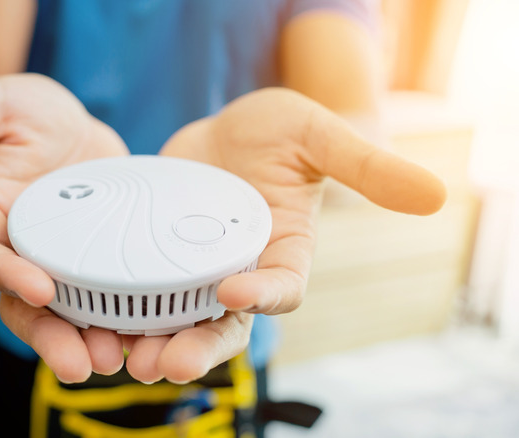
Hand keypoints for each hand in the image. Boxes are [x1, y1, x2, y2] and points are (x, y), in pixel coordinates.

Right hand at [0, 74, 129, 381]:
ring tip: (116, 359)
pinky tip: (149, 335)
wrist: (68, 124)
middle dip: (49, 337)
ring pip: (67, 313)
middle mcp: (22, 249)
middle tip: (79, 365)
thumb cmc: (24, 112)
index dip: (7, 277)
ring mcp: (62, 258)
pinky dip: (124, 317)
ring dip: (88, 340)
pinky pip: (106, 295)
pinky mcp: (98, 258)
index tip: (40, 289)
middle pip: (25, 305)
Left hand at [125, 88, 445, 383]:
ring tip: (123, 357)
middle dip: (197, 348)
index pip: (281, 287)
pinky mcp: (153, 260)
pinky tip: (91, 320)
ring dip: (151, 343)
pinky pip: (137, 293)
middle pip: (223, 326)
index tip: (237, 291)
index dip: (264, 294)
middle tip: (164, 364)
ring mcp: (193, 271)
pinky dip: (118, 311)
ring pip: (176, 322)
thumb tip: (436, 194)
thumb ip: (365, 166)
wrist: (222, 129)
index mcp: (282, 253)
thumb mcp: (317, 135)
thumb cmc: (277, 130)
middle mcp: (239, 273)